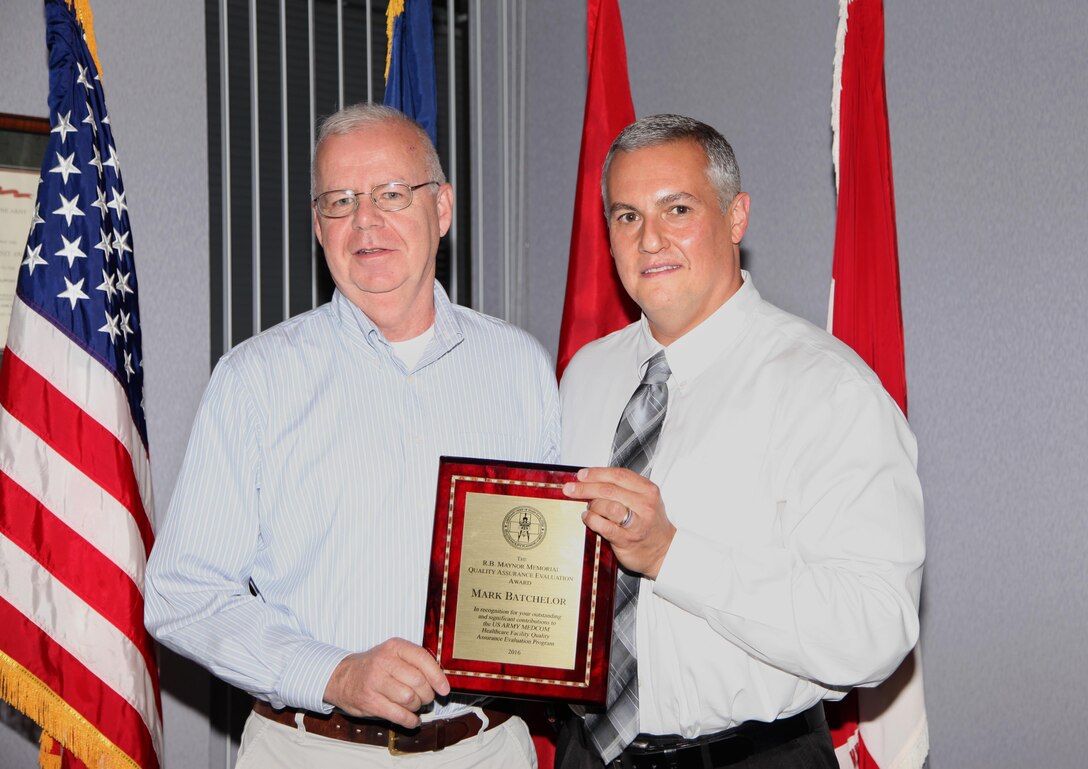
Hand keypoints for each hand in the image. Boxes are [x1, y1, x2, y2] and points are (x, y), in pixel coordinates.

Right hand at [322, 638, 449, 727]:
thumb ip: (414, 662)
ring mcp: (375, 682)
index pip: (423, 659)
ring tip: (414, 706)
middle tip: (425, 698)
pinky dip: (410, 721)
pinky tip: (412, 720)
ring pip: (410, 699)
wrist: (342, 677)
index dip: (438, 677)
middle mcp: (384, 662)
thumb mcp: (392, 654)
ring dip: (417, 707)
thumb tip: (440, 680)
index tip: (444, 689)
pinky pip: (398, 715)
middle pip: (419, 682)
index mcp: (394, 647)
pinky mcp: (370, 702)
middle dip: (427, 695)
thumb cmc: (373, 666)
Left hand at [563, 467, 675, 578]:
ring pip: (608, 506)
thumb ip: (623, 489)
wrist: (664, 551)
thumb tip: (592, 480)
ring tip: (586, 507)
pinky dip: (592, 520)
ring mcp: (637, 523)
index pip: (618, 475)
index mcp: (647, 490)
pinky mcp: (628, 540)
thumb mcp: (644, 500)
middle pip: (610, 489)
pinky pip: (605, 527)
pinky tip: (587, 518)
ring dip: (591, 505)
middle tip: (570, 488)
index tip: (581, 475)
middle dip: (586, 487)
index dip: (597, 473)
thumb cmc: (649, 524)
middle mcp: (644, 504)